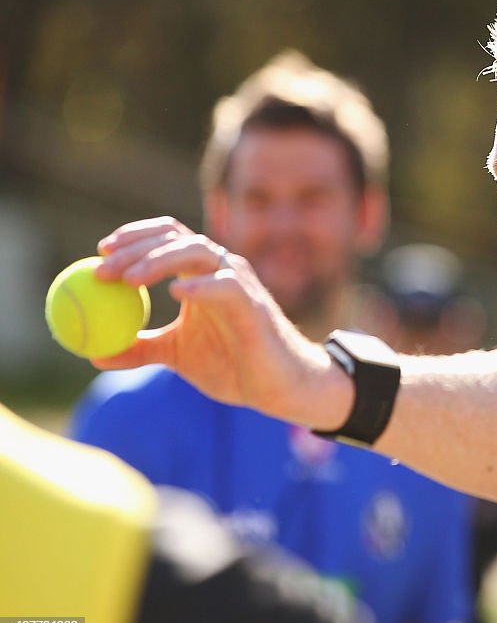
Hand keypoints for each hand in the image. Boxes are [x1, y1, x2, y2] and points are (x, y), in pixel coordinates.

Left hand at [93, 216, 351, 427]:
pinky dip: (201, 286)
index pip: (167, 237)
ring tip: (130, 280)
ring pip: (198, 251)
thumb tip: (94, 353)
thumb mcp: (176, 354)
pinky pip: (227, 286)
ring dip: (160, 260)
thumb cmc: (232, 365)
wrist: (276, 386)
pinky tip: (175, 294)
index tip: (100, 252)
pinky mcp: (254, 304)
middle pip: (176, 238)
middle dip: (136, 247)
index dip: (133, 237)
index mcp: (202, 273)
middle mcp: (221, 268)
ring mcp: (239, 283)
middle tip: (103, 270)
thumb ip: (140, 347)